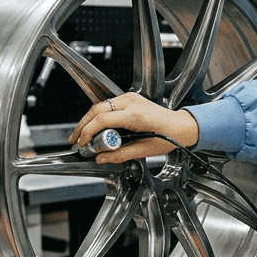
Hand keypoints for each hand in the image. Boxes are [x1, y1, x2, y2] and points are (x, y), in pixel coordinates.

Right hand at [67, 93, 200, 163]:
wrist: (181, 125)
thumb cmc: (169, 136)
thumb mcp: (145, 150)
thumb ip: (121, 155)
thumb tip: (102, 158)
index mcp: (136, 116)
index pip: (103, 120)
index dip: (88, 132)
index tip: (82, 144)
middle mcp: (132, 103)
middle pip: (97, 110)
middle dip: (82, 126)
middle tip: (75, 140)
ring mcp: (130, 98)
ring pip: (100, 106)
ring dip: (88, 120)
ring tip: (81, 135)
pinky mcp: (130, 97)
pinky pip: (108, 105)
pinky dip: (97, 116)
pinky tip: (93, 127)